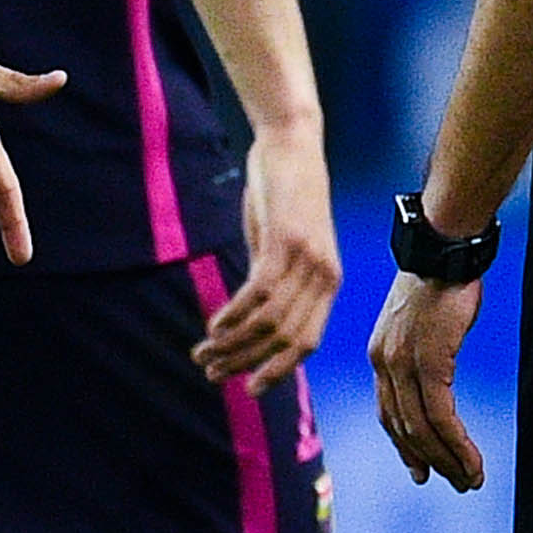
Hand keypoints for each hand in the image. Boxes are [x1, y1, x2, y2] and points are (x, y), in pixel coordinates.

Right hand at [196, 122, 342, 388]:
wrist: (292, 144)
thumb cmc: (285, 195)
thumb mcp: (283, 244)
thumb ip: (274, 279)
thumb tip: (249, 317)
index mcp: (329, 282)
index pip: (307, 343)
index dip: (277, 371)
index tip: (248, 388)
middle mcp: (324, 277)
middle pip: (286, 339)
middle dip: (246, 362)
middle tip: (211, 372)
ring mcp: (307, 259)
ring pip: (269, 321)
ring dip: (232, 343)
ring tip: (203, 350)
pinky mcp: (285, 241)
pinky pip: (258, 292)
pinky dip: (233, 314)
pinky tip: (213, 324)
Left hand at [366, 267, 488, 490]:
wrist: (445, 250)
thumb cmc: (442, 282)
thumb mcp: (423, 323)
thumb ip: (422, 353)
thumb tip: (438, 372)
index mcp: (380, 354)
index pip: (388, 412)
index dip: (404, 445)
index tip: (420, 469)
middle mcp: (384, 363)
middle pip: (403, 427)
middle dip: (431, 460)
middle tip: (457, 482)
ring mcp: (403, 363)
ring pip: (421, 429)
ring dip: (448, 460)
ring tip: (470, 479)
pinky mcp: (429, 361)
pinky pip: (440, 415)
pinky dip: (457, 444)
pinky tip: (472, 461)